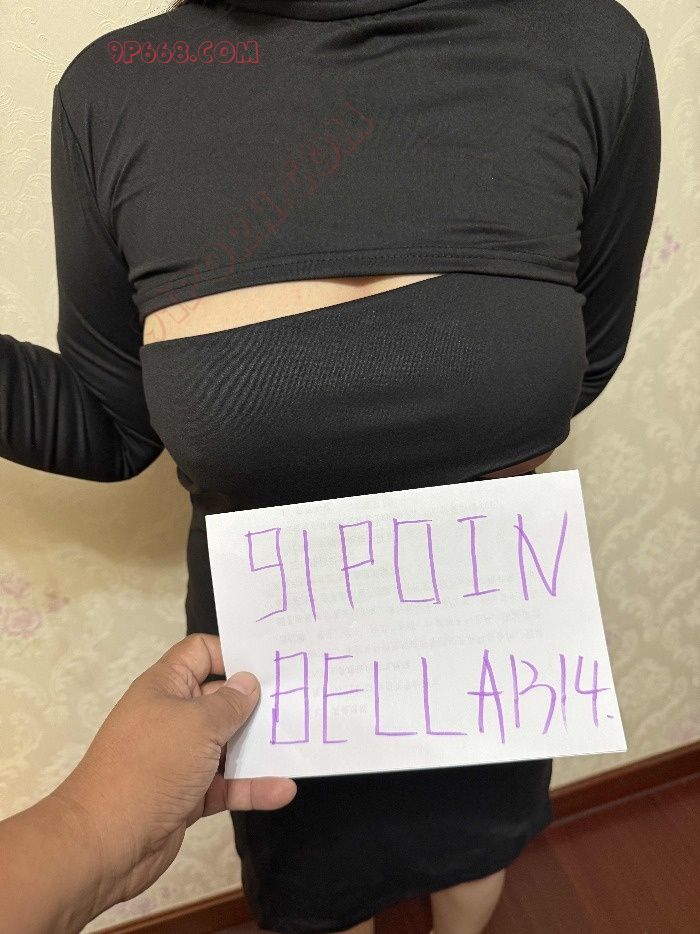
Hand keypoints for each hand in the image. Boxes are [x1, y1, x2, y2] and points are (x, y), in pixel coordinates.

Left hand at [48, 634, 296, 913]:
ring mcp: (180, 757)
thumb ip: (230, 703)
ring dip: (260, 748)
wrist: (105, 842)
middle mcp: (173, 716)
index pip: (201, 653)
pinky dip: (252, 786)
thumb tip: (249, 683)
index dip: (233, 653)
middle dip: (256, 702)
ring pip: (228, 744)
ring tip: (299, 743)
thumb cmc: (150, 767)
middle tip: (298, 701)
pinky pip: (227, 783)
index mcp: (166, 686)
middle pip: (221, 699)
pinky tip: (283, 789)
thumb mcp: (197, 725)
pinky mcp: (188, 794)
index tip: (270, 662)